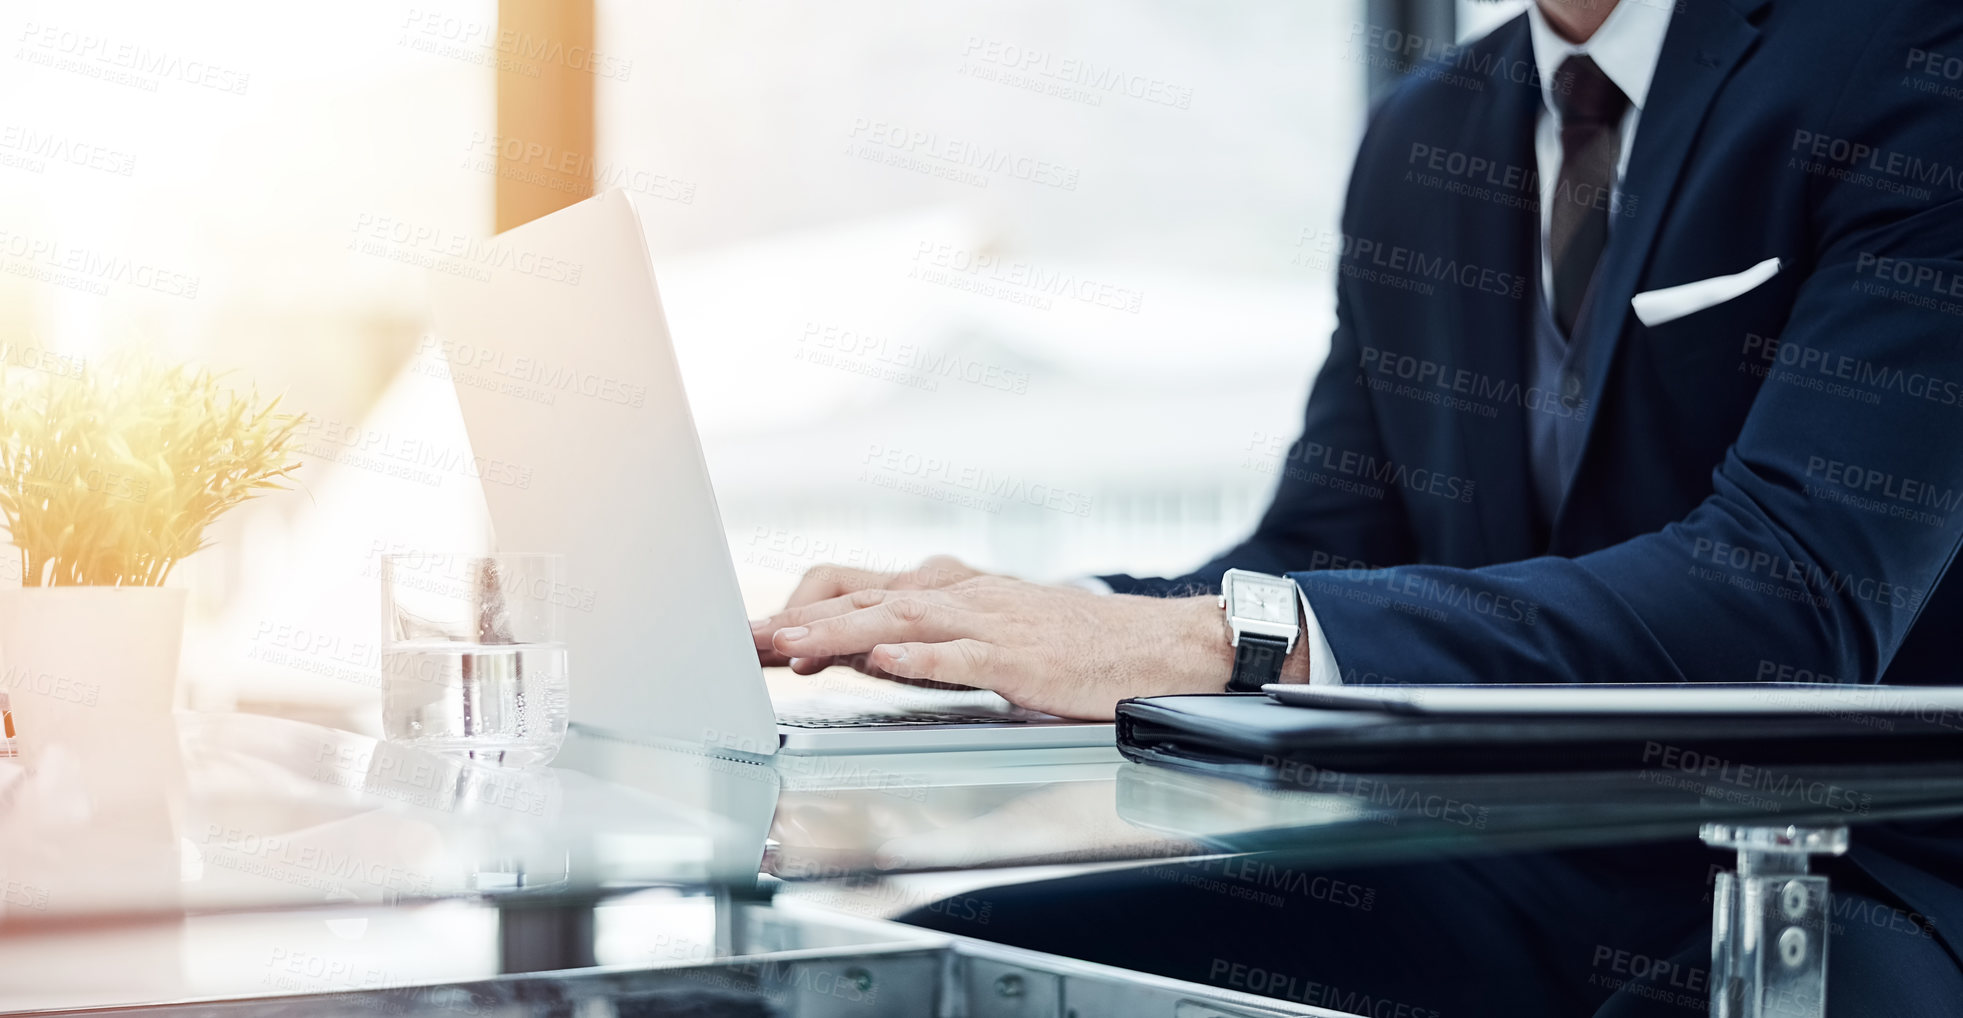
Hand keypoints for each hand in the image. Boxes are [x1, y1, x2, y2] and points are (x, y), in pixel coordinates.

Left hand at [748, 575, 1312, 719]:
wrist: (1154, 645)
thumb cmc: (1071, 642)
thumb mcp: (988, 628)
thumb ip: (926, 635)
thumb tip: (861, 651)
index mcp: (947, 587)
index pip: (854, 585)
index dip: (802, 607)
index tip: (756, 636)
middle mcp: (959, 594)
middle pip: (861, 596)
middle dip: (796, 621)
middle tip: (744, 643)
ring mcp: (988, 622)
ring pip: (898, 618)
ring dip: (837, 633)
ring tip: (789, 647)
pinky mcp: (1020, 656)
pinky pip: (962, 653)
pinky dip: (920, 655)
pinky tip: (884, 659)